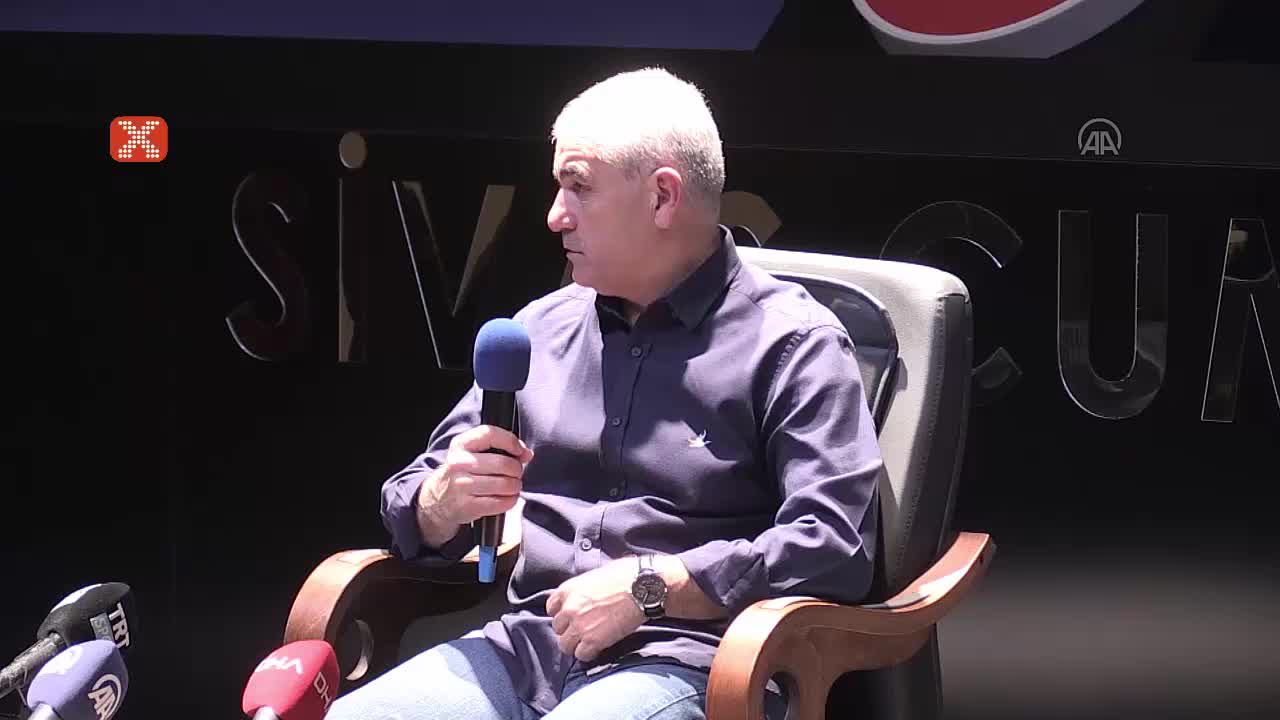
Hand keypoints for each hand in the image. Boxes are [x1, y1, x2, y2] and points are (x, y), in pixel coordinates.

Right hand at [416, 425, 533, 544]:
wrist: (439, 498)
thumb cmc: (463, 471)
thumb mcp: (471, 451)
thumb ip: (498, 446)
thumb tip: (527, 453)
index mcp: (461, 444)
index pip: (490, 434)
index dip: (511, 442)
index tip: (520, 451)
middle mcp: (459, 463)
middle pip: (504, 463)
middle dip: (517, 469)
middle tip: (515, 473)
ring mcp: (462, 485)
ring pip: (506, 484)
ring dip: (515, 486)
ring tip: (511, 485)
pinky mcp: (468, 506)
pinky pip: (502, 502)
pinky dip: (510, 500)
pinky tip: (506, 497)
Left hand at [546, 558, 644, 661]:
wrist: (643, 587)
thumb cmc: (626, 575)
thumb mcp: (597, 575)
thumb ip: (584, 588)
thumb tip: (587, 594)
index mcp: (568, 589)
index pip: (551, 607)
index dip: (562, 614)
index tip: (570, 617)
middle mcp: (569, 608)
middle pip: (558, 628)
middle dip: (569, 630)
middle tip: (583, 630)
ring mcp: (579, 626)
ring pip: (565, 645)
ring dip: (576, 645)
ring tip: (588, 643)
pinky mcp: (593, 640)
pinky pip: (581, 655)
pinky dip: (589, 654)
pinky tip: (598, 648)